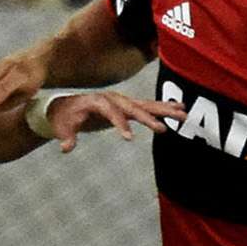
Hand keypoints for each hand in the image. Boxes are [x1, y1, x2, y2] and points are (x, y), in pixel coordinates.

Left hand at [44, 93, 184, 153]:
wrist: (66, 107)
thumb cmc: (64, 118)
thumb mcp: (62, 127)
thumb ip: (66, 137)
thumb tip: (66, 147)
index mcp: (96, 101)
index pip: (111, 111)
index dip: (119, 124)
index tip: (129, 138)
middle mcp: (112, 98)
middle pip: (133, 106)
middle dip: (148, 117)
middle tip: (164, 129)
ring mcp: (122, 100)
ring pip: (145, 105)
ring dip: (164, 109)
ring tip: (184, 114)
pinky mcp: (128, 106)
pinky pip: (147, 107)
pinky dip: (163, 108)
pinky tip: (179, 109)